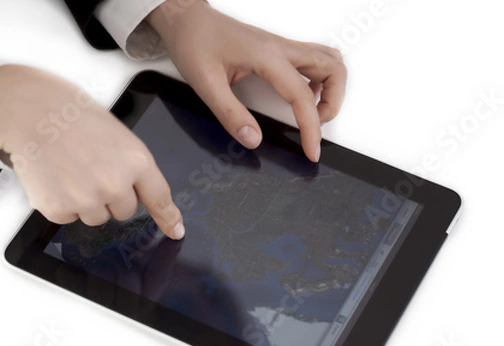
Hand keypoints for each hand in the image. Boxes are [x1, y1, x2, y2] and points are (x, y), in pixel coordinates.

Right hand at [0, 65, 184, 239]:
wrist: (31, 111)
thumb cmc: (75, 117)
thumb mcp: (119, 136)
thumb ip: (134, 168)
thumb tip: (140, 196)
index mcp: (135, 162)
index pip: (159, 198)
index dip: (168, 217)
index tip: (176, 231)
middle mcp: (115, 185)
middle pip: (124, 212)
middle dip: (112, 196)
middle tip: (92, 168)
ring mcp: (86, 200)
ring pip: (97, 217)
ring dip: (87, 202)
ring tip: (72, 170)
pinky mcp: (59, 209)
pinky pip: (69, 218)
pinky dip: (62, 203)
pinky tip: (56, 177)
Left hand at [148, 0, 346, 161]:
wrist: (186, 19)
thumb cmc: (194, 43)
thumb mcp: (206, 85)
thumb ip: (231, 115)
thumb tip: (253, 139)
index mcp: (267, 57)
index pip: (302, 96)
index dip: (312, 128)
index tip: (312, 151)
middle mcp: (280, 48)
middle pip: (333, 69)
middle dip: (333, 104)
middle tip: (314, 127)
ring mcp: (281, 45)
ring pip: (329, 60)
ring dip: (331, 89)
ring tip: (313, 113)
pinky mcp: (277, 48)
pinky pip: (314, 58)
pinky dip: (320, 79)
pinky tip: (302, 95)